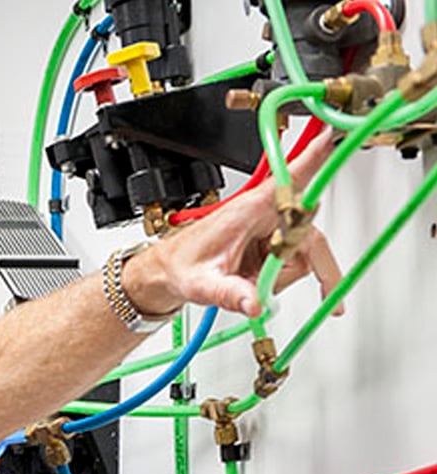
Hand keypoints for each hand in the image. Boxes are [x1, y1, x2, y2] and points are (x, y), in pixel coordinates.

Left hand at [125, 128, 344, 318]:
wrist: (172, 269)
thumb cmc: (184, 264)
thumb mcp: (203, 284)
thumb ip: (230, 294)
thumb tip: (256, 304)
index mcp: (251, 208)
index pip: (291, 179)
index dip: (315, 157)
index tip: (334, 136)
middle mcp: (266, 213)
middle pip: (310, 237)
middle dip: (287, 268)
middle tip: (260, 282)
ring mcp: (273, 227)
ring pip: (305, 254)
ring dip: (278, 276)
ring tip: (244, 279)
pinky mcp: (275, 240)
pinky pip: (296, 261)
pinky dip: (278, 278)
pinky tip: (254, 282)